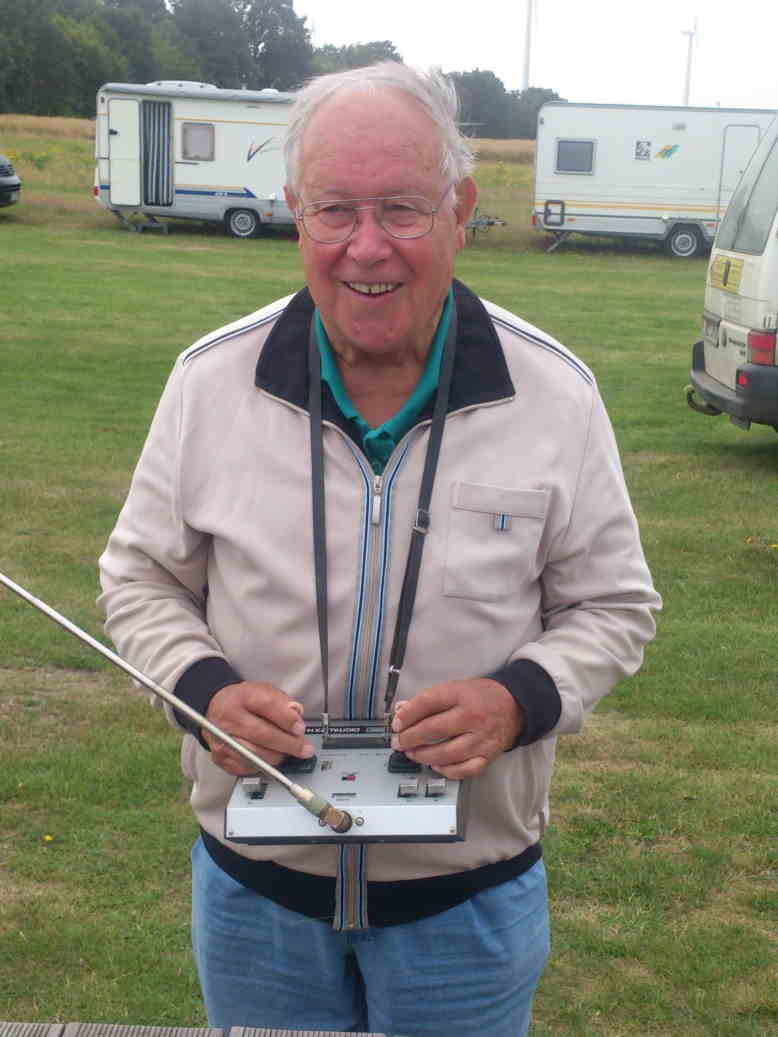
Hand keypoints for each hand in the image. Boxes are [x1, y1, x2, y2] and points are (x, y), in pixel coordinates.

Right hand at [202, 681, 313, 775]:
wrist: (217, 709)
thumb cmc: (244, 701)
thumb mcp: (264, 691)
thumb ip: (282, 701)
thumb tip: (297, 717)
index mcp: (242, 696)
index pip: (267, 706)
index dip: (286, 719)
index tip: (300, 728)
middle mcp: (229, 718)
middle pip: (262, 734)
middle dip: (288, 744)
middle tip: (304, 748)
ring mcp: (223, 739)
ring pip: (256, 755)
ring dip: (278, 757)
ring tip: (289, 753)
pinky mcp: (221, 757)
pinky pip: (247, 767)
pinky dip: (263, 765)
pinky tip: (271, 757)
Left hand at [390, 678, 522, 778]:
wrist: (514, 706)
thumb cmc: (482, 696)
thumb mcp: (455, 688)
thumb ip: (429, 700)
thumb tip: (402, 711)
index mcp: (462, 695)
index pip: (428, 703)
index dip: (408, 715)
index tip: (396, 723)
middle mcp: (472, 717)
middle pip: (433, 729)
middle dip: (410, 738)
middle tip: (399, 742)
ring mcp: (481, 738)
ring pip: (446, 753)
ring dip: (423, 756)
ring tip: (412, 754)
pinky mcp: (487, 756)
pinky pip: (464, 769)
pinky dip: (446, 771)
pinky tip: (435, 765)